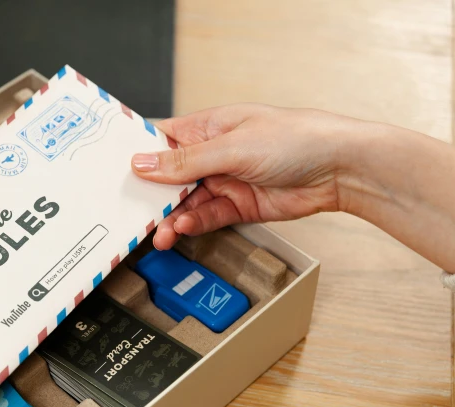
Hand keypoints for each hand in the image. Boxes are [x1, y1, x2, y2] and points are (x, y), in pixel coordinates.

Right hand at [131, 103, 454, 273]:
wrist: (340, 169)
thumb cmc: (296, 138)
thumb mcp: (232, 146)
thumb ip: (185, 161)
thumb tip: (143, 162)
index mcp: (207, 126)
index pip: (161, 139)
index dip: (138, 155)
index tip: (114, 173)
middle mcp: (212, 153)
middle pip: (168, 177)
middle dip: (150, 195)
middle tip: (131, 213)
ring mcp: (224, 181)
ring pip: (184, 202)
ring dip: (170, 217)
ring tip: (159, 232)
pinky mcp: (237, 205)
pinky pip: (205, 217)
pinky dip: (191, 225)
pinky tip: (180, 230)